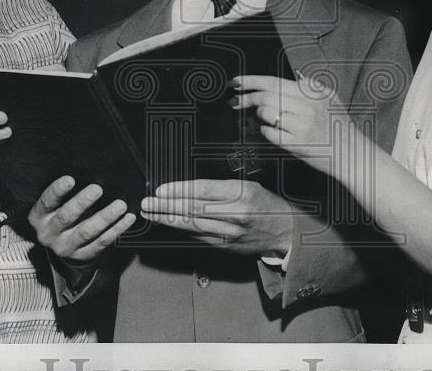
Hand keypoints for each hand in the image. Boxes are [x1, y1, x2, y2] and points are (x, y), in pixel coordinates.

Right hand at [28, 176, 136, 264]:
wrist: (66, 249)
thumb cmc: (64, 216)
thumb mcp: (58, 205)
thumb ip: (67, 193)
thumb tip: (89, 171)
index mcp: (39, 217)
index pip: (46, 202)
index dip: (57, 190)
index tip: (70, 179)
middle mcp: (49, 233)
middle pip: (66, 217)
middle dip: (82, 202)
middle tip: (97, 189)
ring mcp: (66, 247)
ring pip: (87, 231)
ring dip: (105, 217)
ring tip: (120, 205)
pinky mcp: (83, 255)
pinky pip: (102, 241)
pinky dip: (117, 229)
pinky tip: (127, 218)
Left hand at [141, 179, 293, 255]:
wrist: (284, 232)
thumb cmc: (266, 204)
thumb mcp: (249, 185)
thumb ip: (221, 187)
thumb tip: (188, 188)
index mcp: (242, 193)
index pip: (204, 191)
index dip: (180, 190)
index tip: (161, 190)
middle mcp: (235, 215)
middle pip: (194, 210)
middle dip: (166, 207)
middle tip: (146, 203)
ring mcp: (230, 234)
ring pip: (193, 226)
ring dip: (167, 220)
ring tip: (150, 214)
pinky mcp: (225, 246)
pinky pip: (198, 237)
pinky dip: (180, 231)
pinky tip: (167, 225)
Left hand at [231, 74, 354, 174]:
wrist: (351, 155)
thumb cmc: (339, 127)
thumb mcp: (331, 98)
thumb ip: (312, 85)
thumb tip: (294, 77)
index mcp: (312, 92)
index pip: (274, 81)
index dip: (251, 80)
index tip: (235, 82)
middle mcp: (307, 106)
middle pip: (266, 96)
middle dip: (246, 97)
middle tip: (235, 101)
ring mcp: (302, 125)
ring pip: (267, 112)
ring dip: (260, 115)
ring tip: (263, 118)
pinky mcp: (298, 144)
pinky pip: (271, 133)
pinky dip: (266, 131)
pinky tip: (272, 131)